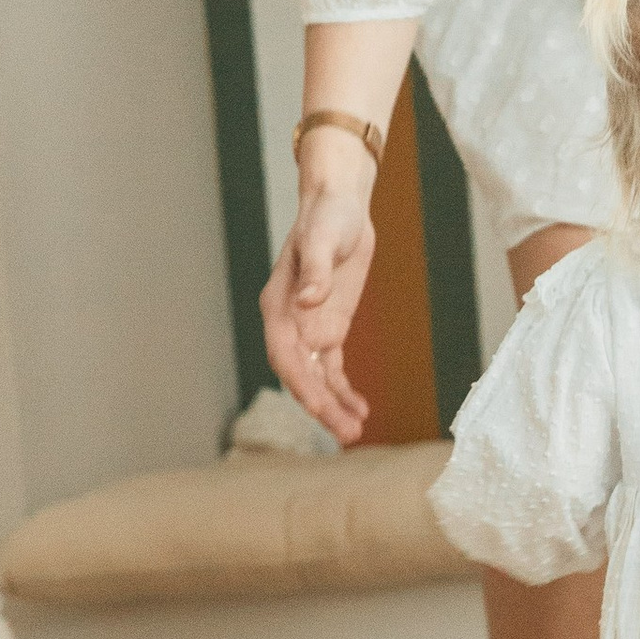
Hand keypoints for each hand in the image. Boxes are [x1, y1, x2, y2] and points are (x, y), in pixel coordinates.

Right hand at [259, 146, 378, 441]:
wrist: (340, 204)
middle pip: (300, 375)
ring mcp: (310, 328)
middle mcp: (290, 323)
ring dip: (332, 405)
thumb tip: (309, 301)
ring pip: (317, 377)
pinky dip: (344, 389)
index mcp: (279, 306)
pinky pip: (333, 367)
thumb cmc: (326, 217)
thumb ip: (315, 272)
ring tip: (354, 432)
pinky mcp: (330, 327)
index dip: (300, 383)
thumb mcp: (322, 239)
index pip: (285, 355)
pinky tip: (360, 409)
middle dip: (320, 406)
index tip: (319, 406)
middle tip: (346, 434)